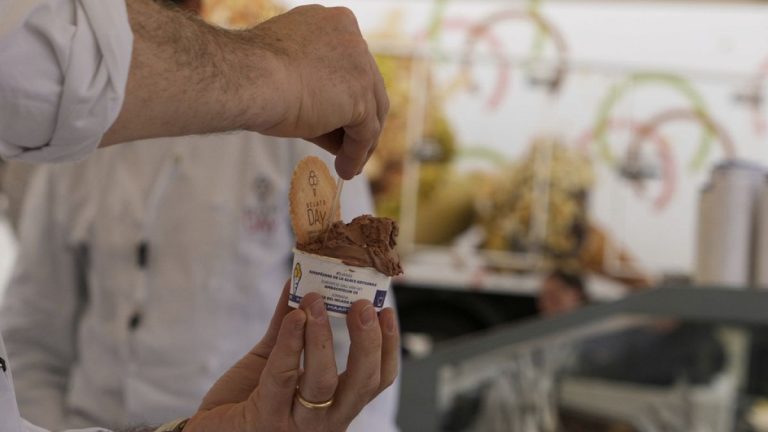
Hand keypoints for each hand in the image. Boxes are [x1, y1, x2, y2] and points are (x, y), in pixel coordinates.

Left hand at [185, 282, 399, 431]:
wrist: (207, 429)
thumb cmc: (245, 397)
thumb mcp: (274, 357)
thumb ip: (289, 325)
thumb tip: (300, 281)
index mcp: (335, 403)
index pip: (375, 379)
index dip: (386, 346)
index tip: (386, 310)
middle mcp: (325, 419)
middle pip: (363, 383)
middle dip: (367, 342)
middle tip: (362, 305)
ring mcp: (297, 424)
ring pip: (323, 382)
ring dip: (323, 337)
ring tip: (317, 301)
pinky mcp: (266, 420)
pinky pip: (282, 377)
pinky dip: (290, 343)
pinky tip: (294, 318)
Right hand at [247, 6, 388, 178]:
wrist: (246, 78)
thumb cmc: (251, 75)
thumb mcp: (286, 75)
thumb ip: (314, 90)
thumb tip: (331, 127)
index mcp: (332, 23)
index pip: (349, 64)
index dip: (345, 94)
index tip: (339, 117)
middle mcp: (351, 36)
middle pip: (365, 86)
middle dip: (357, 119)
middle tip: (348, 144)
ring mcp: (360, 65)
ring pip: (370, 110)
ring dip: (359, 141)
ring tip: (347, 164)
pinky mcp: (361, 95)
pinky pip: (365, 132)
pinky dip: (356, 153)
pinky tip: (345, 169)